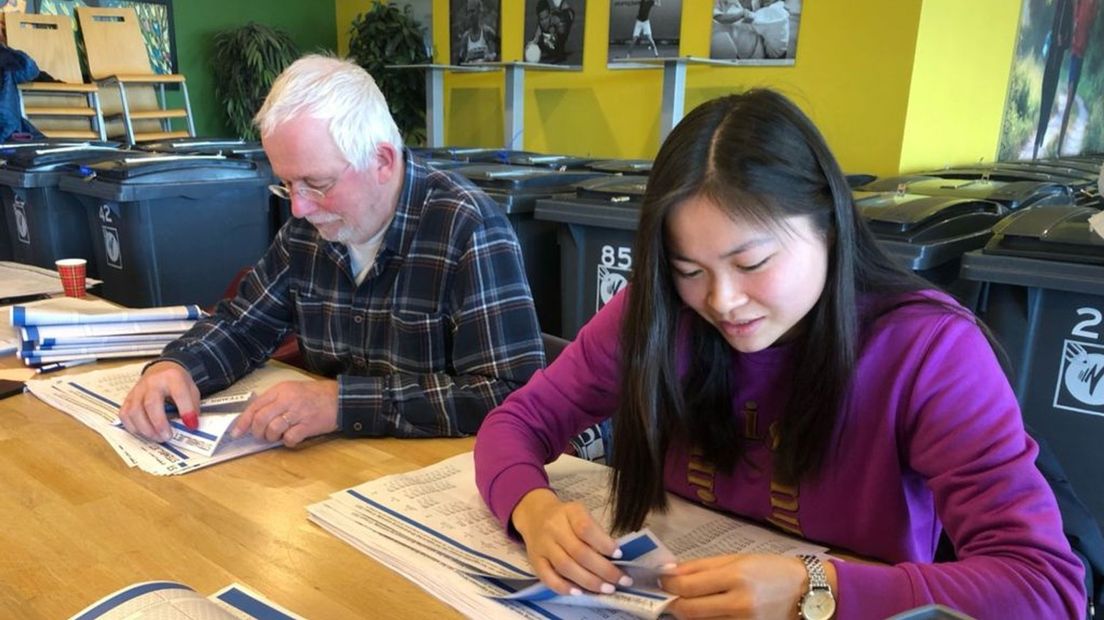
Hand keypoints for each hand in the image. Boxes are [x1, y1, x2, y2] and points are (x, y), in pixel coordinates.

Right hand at [118, 361, 198, 442]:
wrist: (161, 370)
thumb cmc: (176, 382)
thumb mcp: (191, 389)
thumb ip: (193, 407)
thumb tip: (192, 426)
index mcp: (172, 377)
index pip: (179, 394)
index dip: (186, 411)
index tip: (192, 425)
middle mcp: (152, 382)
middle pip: (151, 404)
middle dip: (159, 424)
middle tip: (168, 436)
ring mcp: (138, 390)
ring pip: (135, 411)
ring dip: (145, 429)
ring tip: (157, 437)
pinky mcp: (128, 398)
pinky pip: (125, 414)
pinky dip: (133, 427)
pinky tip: (144, 432)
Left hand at [230, 379, 337, 446]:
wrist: (340, 399)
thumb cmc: (314, 395)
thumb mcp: (292, 390)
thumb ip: (274, 401)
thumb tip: (254, 417)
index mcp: (281, 390)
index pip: (255, 406)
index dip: (243, 422)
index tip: (236, 433)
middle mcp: (287, 400)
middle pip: (261, 420)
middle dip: (257, 432)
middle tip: (262, 436)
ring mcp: (298, 413)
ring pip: (273, 430)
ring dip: (272, 438)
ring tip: (277, 437)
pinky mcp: (308, 426)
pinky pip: (290, 438)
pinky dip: (287, 442)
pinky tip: (292, 439)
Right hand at [511, 488, 626, 594]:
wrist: (535, 516)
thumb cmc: (565, 518)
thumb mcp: (581, 515)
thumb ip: (595, 532)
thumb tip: (615, 557)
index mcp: (569, 512)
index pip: (585, 528)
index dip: (603, 543)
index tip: (619, 555)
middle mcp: (554, 528)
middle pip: (579, 552)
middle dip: (603, 569)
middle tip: (620, 580)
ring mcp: (542, 546)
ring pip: (565, 567)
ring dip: (588, 581)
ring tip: (606, 589)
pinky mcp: (535, 561)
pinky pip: (548, 577)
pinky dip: (564, 587)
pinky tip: (579, 593)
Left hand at [662, 554, 811, 618]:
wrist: (805, 592)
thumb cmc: (769, 570)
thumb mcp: (735, 559)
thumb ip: (700, 566)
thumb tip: (668, 572)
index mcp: (735, 577)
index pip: (687, 587)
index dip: (667, 585)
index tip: (661, 580)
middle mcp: (739, 604)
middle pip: (689, 611)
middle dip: (673, 602)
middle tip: (668, 594)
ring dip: (688, 613)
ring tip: (688, 601)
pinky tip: (707, 611)